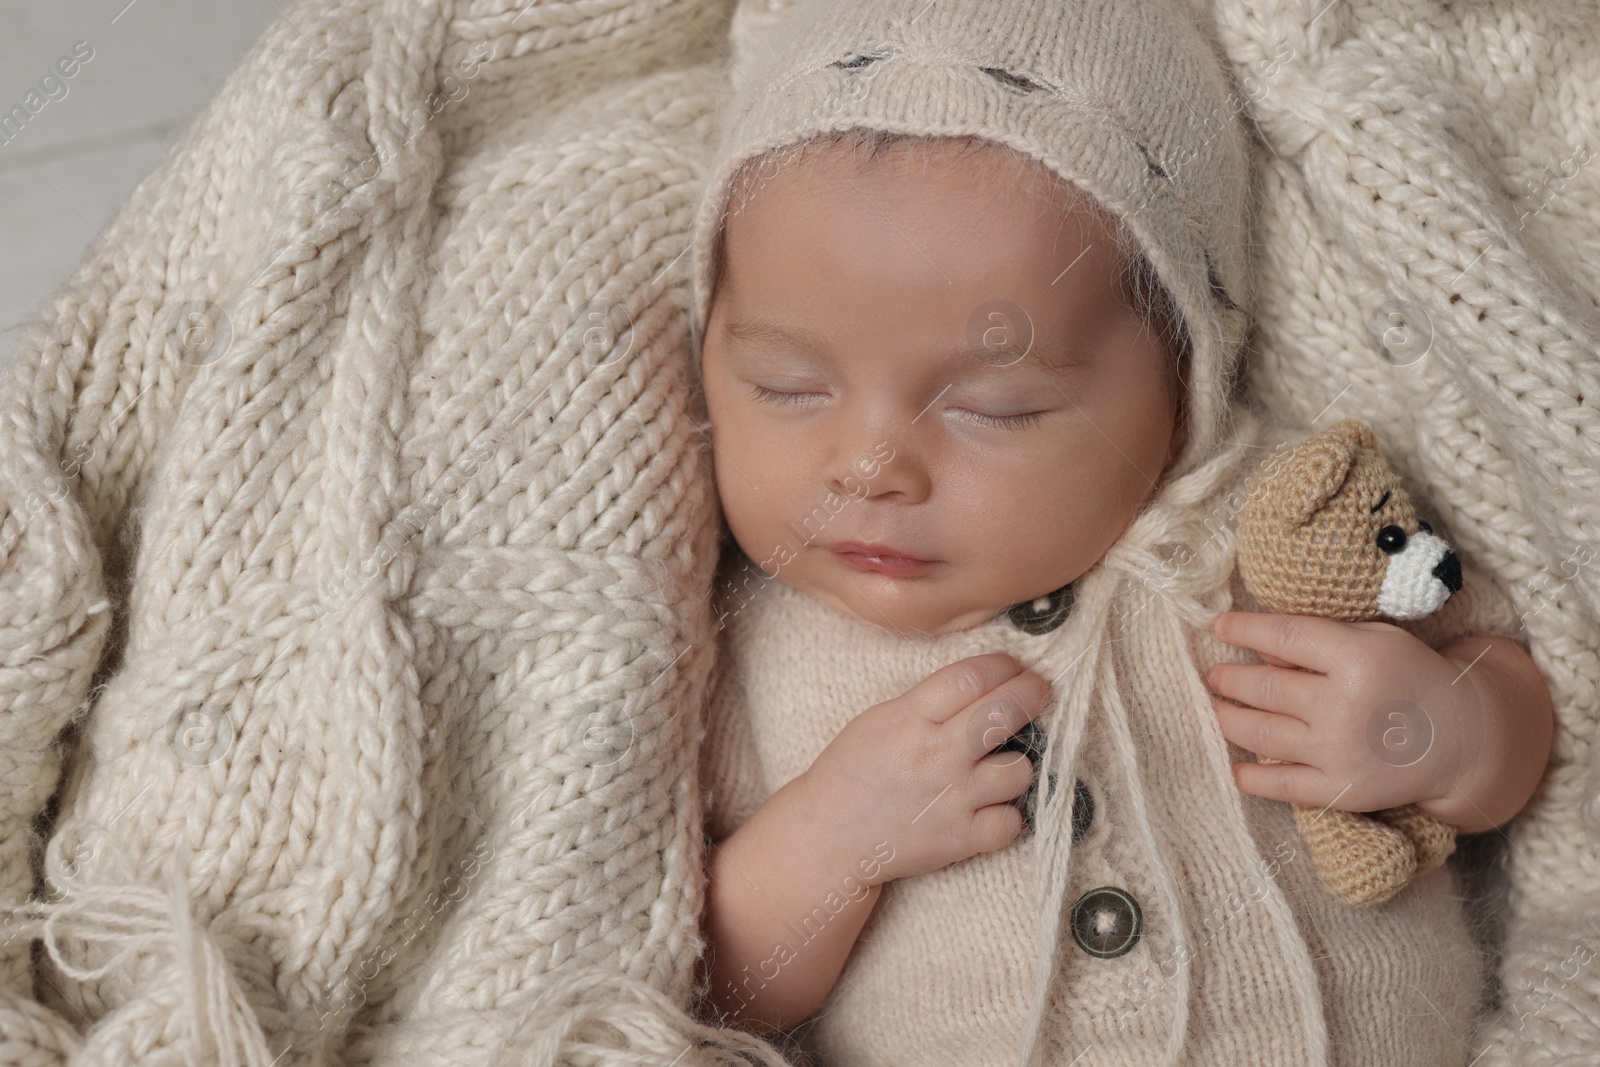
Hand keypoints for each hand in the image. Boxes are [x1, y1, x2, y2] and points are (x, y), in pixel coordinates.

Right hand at [793, 652, 1050, 886]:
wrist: (829, 837)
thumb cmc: (852, 772)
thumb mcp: (880, 720)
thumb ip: (929, 702)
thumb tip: (982, 685)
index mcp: (910, 718)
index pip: (971, 677)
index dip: (1003, 665)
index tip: (1013, 666)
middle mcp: (936, 755)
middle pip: (1005, 712)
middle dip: (1032, 693)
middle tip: (1037, 691)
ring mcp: (952, 798)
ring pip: (1019, 770)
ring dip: (1018, 764)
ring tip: (1002, 764)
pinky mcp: (960, 839)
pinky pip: (1011, 822)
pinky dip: (1006, 815)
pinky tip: (991, 807)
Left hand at [1204, 612, 1486, 815]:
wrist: (1462, 739)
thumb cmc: (1410, 677)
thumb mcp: (1374, 641)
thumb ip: (1318, 641)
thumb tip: (1259, 649)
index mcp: (1357, 658)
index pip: (1283, 636)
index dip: (1243, 630)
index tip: (1219, 627)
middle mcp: (1344, 705)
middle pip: (1262, 688)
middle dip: (1226, 679)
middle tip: (1213, 675)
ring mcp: (1339, 751)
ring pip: (1260, 733)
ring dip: (1227, 718)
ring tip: (1216, 707)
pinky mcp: (1340, 790)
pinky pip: (1280, 785)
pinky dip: (1250, 778)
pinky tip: (1236, 767)